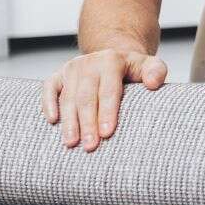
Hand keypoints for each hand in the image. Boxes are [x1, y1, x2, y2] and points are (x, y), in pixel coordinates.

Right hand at [43, 48, 167, 152]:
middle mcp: (89, 63)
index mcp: (111, 61)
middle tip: (90, 146)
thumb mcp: (149, 65)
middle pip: (86, 97)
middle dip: (87, 123)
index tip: (108, 133)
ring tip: (71, 143)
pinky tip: (52, 121)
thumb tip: (154, 83)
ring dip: (69, 121)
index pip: (109, 90)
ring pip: (68, 97)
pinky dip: (48, 104)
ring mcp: (72, 68)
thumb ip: (156, 72)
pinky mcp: (59, 75)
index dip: (107, 112)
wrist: (114, 57)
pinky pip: (50, 88)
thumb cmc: (133, 69)